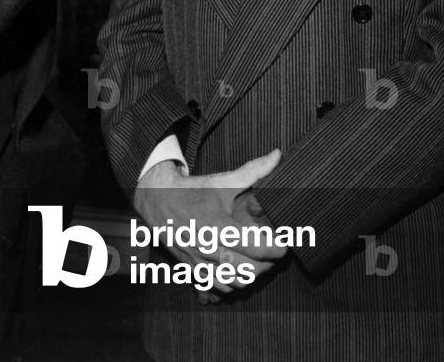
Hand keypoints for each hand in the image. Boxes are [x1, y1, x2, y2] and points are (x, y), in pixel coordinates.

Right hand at [133, 150, 285, 296]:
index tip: (285, 243)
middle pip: (248, 270)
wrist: (158, 200)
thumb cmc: (194, 191)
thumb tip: (278, 155)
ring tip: (261, 261)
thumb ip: (253, 170)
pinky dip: (235, 283)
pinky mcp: (193, 271)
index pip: (255, 247)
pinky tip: (241, 270)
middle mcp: (207, 248)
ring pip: (235, 283)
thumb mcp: (223, 181)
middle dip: (268, 264)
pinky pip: (220, 288)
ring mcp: (199, 262)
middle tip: (276, 252)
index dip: (276, 248)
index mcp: (216, 225)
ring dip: (253, 276)